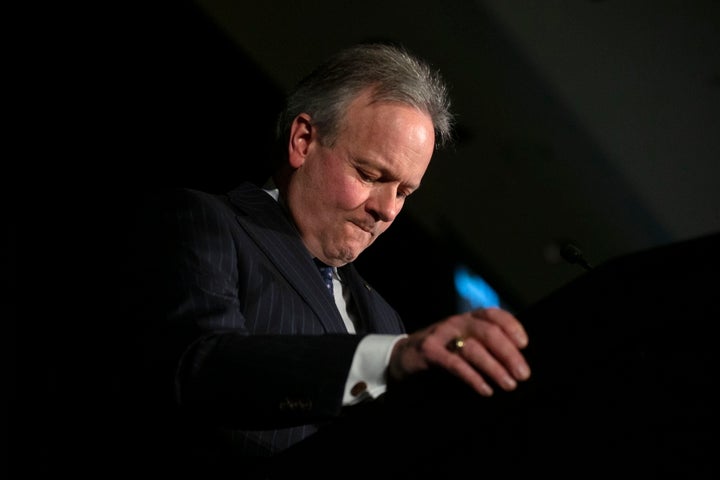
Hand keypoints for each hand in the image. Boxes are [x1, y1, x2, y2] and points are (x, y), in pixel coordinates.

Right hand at [387, 307, 530, 395]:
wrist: (403, 355)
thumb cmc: (441, 350)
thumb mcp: (462, 340)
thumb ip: (484, 344)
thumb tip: (516, 361)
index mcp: (468, 318)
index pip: (493, 314)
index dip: (512, 326)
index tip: (525, 344)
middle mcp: (456, 322)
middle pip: (488, 332)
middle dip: (508, 353)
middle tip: (523, 374)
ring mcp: (441, 335)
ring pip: (473, 348)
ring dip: (494, 367)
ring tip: (509, 384)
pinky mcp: (429, 351)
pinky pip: (455, 364)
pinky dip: (473, 377)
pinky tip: (485, 389)